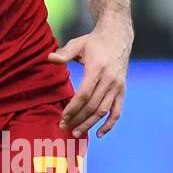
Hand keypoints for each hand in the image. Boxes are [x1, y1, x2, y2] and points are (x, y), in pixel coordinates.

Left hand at [48, 22, 131, 137]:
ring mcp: (117, 86)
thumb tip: (49, 58)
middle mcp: (110, 80)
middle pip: (92, 106)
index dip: (73, 108)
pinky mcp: (122, 90)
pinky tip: (98, 134)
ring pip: (103, 111)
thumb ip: (64, 53)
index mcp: (97, 69)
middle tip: (64, 128)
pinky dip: (109, 124)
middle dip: (78, 119)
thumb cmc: (94, 42)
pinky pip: (117, 111)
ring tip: (76, 133)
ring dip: (90, 124)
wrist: (118, 38)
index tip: (62, 117)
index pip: (84, 94)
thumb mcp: (78, 44)